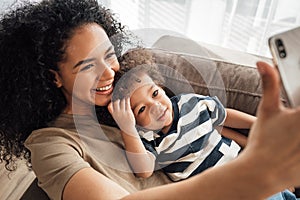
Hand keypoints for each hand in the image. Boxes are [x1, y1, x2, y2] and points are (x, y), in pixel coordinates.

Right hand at [108, 98, 137, 134]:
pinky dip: (127, 100)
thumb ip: (112, 110)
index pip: (109, 106)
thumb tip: (110, 103)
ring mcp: (123, 112)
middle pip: (116, 102)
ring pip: (122, 102)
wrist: (127, 128)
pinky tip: (127, 98)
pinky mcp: (128, 112)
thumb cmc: (122, 121)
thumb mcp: (115, 117)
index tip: (113, 96)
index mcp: (113, 114)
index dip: (111, 101)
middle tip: (119, 93)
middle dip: (117, 97)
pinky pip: (127, 104)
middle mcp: (117, 113)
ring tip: (124, 95)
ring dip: (123, 98)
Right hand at [243, 61, 299, 189]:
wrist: (262, 171)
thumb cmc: (264, 141)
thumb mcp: (267, 109)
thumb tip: (263, 64)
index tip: (296, 103)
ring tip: (293, 133)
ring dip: (299, 129)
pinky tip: (295, 145)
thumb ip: (270, 84)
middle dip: (298, 111)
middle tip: (292, 120)